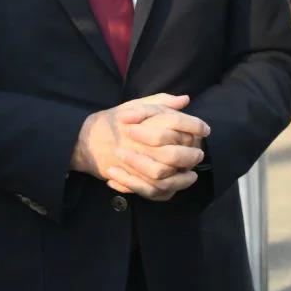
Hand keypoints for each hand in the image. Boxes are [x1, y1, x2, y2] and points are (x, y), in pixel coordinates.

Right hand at [72, 94, 207, 201]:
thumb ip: (161, 101)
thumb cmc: (113, 121)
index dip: (195, 125)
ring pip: (164, 175)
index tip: (205, 129)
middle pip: (173, 153)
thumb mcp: (135, 105)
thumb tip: (185, 99)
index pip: (176, 122)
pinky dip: (167, 190)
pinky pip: (152, 190)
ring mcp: (133, 163)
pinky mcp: (128, 178)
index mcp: (142, 121)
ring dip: (182, 176)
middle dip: (190, 154)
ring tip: (191, 173)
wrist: (84, 141)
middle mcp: (138, 142)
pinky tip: (177, 185)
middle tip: (199, 154)